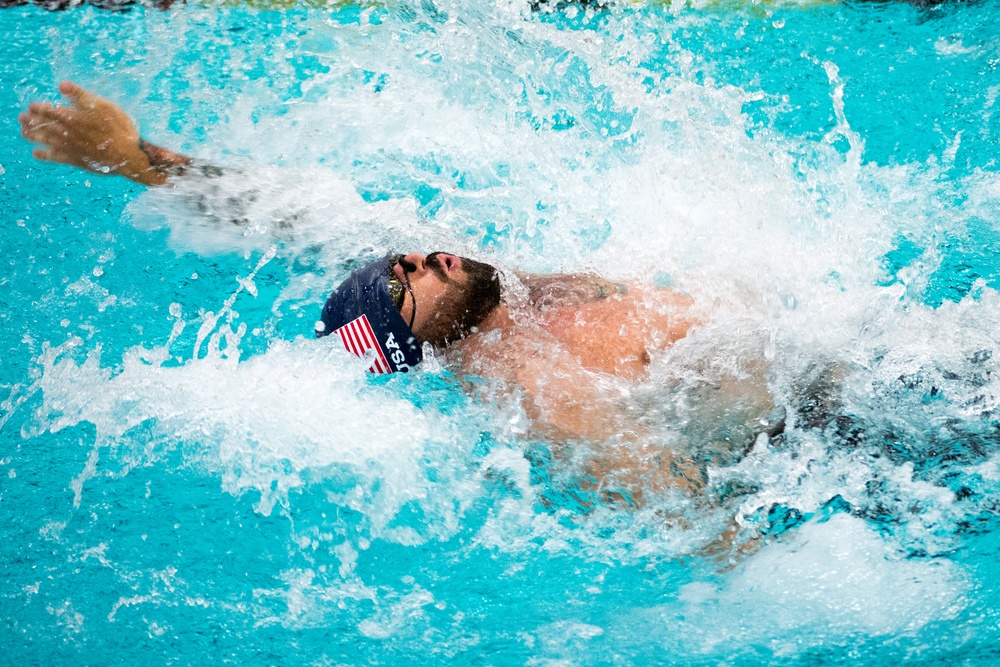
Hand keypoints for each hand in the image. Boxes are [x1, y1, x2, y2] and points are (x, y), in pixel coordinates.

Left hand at [19, 81, 168, 185]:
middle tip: (21, 118)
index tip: (32, 105)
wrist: (127, 154)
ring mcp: (68, 146)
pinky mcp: (74, 159)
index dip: (39, 107)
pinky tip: (36, 153)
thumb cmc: (117, 127)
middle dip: (30, 120)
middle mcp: (65, 131)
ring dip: (32, 135)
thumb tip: (62, 85)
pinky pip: (54, 157)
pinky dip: (43, 155)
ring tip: (23, 133)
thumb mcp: (102, 105)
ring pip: (44, 139)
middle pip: (42, 124)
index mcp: (71, 116)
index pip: (48, 110)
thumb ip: (80, 95)